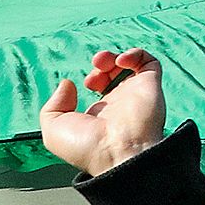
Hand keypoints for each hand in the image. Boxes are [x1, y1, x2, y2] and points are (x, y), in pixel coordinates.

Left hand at [40, 49, 165, 176]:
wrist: (117, 151)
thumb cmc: (86, 145)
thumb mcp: (53, 129)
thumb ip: (54, 105)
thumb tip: (68, 85)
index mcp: (101, 113)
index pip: (101, 87)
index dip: (91, 78)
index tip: (82, 85)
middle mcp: (120, 102)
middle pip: (115, 72)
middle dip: (102, 63)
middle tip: (96, 67)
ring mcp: (135, 93)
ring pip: (132, 65)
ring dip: (115, 56)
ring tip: (105, 61)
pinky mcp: (150, 85)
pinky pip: (150, 62)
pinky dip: (135, 54)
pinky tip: (121, 61)